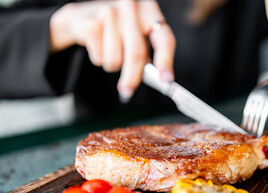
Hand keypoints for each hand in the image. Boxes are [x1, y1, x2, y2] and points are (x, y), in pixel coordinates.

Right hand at [50, 0, 175, 101]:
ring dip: (113, 65)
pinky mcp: (91, 22)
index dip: (166, 61)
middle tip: (128, 92)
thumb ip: (148, 52)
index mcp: (149, 11)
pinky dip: (98, 59)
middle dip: (133, 77)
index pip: (164, 38)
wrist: (83, 16)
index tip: (166, 80)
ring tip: (110, 51)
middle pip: (137, 53)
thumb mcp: (137, 34)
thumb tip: (158, 79)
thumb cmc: (118, 30)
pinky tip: (98, 45)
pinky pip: (99, 57)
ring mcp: (110, 12)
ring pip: (115, 59)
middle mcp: (131, 7)